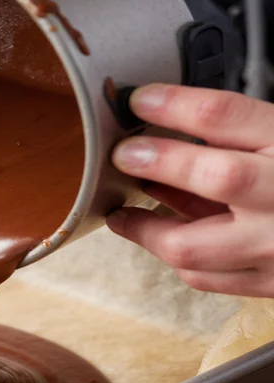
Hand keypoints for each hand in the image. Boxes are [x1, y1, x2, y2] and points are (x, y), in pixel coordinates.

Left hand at [107, 84, 273, 296]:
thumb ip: (242, 135)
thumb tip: (173, 129)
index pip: (228, 114)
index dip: (175, 104)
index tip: (141, 99)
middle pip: (219, 177)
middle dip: (161, 163)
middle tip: (123, 154)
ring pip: (197, 247)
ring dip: (148, 230)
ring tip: (123, 215)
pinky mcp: (273, 283)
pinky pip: (210, 278)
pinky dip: (180, 260)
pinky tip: (164, 242)